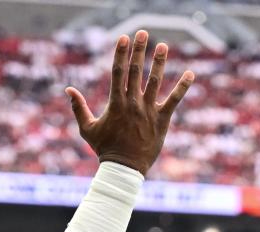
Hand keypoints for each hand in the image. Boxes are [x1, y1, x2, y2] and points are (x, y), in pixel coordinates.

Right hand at [66, 30, 194, 175]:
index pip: (118, 72)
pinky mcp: (161, 120)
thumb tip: (68, 90)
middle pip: (136, 71)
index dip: (121, 54)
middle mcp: (132, 104)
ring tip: (163, 46)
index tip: (124, 38)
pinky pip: (174, 100)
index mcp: (115, 103)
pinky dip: (183, 87)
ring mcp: (148, 111)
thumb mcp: (87, 129)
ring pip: (155, 81)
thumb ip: (78, 108)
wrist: (124, 169)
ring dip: (159, 62)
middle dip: (139, 50)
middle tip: (143, 32)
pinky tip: (191, 73)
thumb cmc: (104, 149)